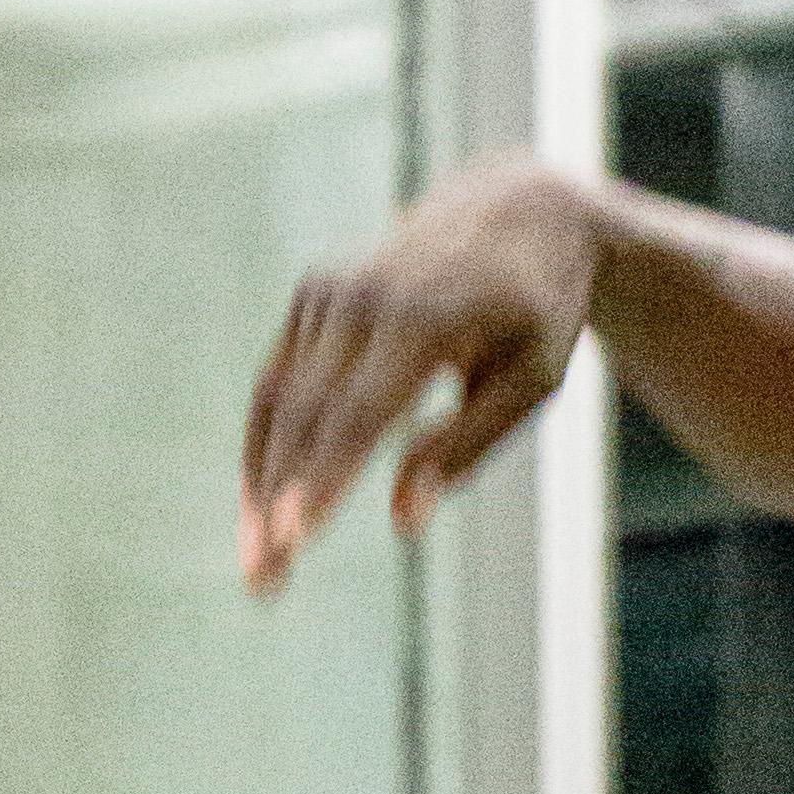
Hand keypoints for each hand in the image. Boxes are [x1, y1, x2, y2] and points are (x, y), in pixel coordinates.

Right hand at [240, 156, 602, 591]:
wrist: (515, 211)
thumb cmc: (535, 312)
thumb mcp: (531, 382)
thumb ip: (466, 446)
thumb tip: (401, 519)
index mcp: (422, 319)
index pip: (359, 415)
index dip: (324, 480)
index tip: (293, 538)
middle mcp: (362, 298)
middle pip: (306, 417)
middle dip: (278, 503)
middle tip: (262, 581)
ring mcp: (328, 292)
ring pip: (277, 402)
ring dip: (260, 486)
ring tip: (258, 564)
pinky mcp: (313, 296)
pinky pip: (277, 383)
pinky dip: (266, 445)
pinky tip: (262, 506)